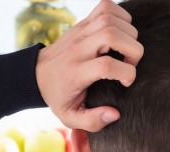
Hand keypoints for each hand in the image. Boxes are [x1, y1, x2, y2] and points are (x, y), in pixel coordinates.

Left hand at [36, 0, 142, 131]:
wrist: (36, 74)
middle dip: (132, 49)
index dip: (126, 73)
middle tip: (130, 63)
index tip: (126, 83)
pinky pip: (106, 6)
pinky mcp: (82, 22)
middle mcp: (78, 49)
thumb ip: (92, 121)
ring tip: (126, 49)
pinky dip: (120, 15)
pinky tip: (121, 32)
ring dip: (129, 33)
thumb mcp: (70, 117)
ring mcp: (80, 32)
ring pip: (110, 19)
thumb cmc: (58, 96)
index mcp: (75, 72)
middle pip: (111, 35)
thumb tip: (114, 114)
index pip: (105, 65)